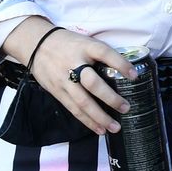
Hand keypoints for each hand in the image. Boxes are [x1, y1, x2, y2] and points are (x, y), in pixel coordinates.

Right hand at [2, 16, 135, 135]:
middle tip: (126, 108)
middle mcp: (74, 64)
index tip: (134, 76)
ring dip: (100, 117)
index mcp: (85, 47)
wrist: (37, 44)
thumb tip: (126, 71)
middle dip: (110, 98)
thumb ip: (102, 55)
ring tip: (115, 127)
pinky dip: (87, 120)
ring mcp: (64, 80)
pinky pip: (73, 109)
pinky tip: (99, 129)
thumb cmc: (69, 44)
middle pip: (93, 83)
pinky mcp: (57, 91)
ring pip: (82, 102)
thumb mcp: (86, 42)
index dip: (120, 64)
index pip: (105, 53)